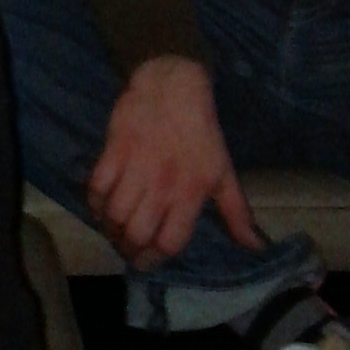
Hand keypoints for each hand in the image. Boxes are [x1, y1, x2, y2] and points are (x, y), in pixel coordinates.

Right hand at [87, 56, 261, 267]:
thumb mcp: (224, 173)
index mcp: (191, 193)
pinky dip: (94, 203)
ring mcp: (135, 168)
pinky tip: (100, 206)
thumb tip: (255, 247)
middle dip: (129, 249)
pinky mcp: (113, 151)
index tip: (147, 262)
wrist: (172, 87)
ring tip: (113, 231)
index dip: (155, 258)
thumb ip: (237, 213)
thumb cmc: (201, 133)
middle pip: (137, 233)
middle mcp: (162, 185)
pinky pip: (96, 187)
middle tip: (127, 249)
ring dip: (110, 229)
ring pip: (114, 214)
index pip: (169, 241)